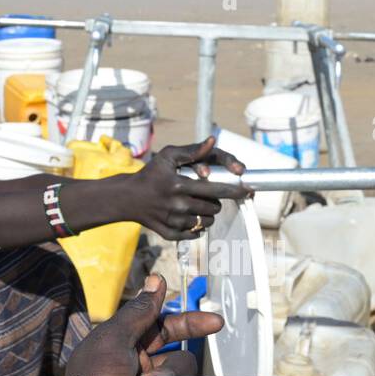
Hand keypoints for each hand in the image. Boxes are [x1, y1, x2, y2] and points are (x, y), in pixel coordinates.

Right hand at [126, 136, 250, 239]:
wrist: (128, 198)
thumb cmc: (151, 174)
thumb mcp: (168, 156)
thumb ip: (192, 151)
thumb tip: (213, 141)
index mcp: (180, 186)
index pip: (217, 191)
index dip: (235, 191)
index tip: (246, 191)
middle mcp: (178, 206)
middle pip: (214, 208)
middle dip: (216, 202)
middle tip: (207, 196)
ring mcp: (174, 222)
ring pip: (206, 221)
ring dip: (207, 214)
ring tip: (196, 205)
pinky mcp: (170, 234)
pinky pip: (195, 233)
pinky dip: (196, 226)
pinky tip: (187, 216)